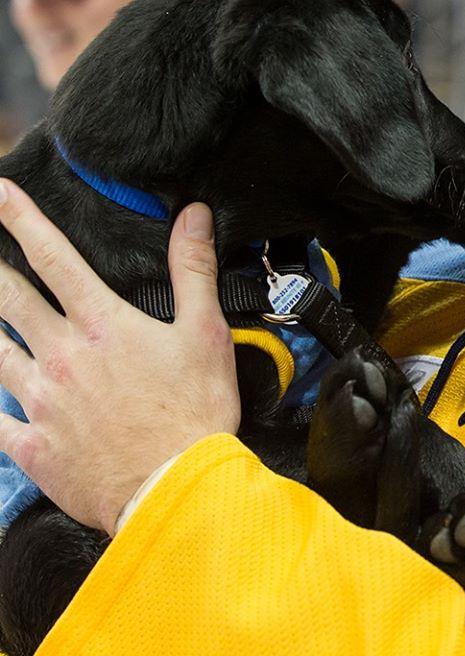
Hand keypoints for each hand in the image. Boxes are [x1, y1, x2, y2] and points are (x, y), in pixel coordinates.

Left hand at [0, 180, 240, 534]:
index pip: (54, 257)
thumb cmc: (195, 408)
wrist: (174, 488)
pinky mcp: (30, 445)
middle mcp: (61, 355)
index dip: (23, 220)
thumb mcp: (205, 332)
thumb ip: (193, 270)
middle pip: (9, 298)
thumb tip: (191, 215)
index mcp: (102, 324)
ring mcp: (39, 401)